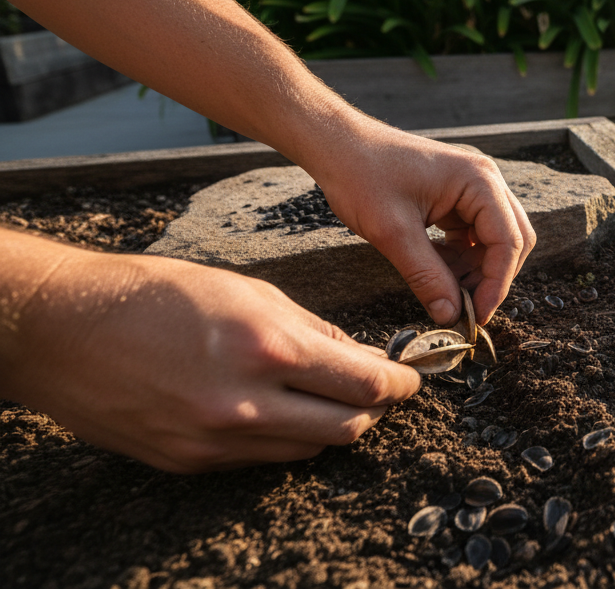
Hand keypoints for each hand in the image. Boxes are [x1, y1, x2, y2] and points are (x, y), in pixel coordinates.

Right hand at [0, 233, 420, 473]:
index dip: (399, 384)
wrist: (64, 330)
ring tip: (329, 397)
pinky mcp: (190, 462)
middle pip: (347, 427)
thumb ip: (309, 328)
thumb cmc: (155, 294)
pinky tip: (278, 410)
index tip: (410, 378)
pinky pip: (261, 460)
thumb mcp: (247, 291)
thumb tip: (356, 355)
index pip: (364, 384)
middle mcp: (246, 403)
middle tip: (380, 391)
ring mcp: (216, 440)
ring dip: (330, 426)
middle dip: (374, 410)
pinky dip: (283, 438)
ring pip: (307, 450)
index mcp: (268, 348)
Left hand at [308, 123, 536, 324]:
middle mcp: (485, 181)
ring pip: (493, 241)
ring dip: (474, 271)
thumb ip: (426, 276)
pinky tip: (436, 271)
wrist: (338, 146)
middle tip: (466, 309)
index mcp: (479, 181)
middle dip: (491, 278)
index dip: (497, 283)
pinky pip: (471, 235)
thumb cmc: (362, 175)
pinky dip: (460, 258)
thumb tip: (450, 315)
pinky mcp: (456, 198)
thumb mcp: (393, 233)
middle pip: (511, 240)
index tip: (477, 316)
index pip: (508, 241)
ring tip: (445, 292)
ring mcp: (472, 189)